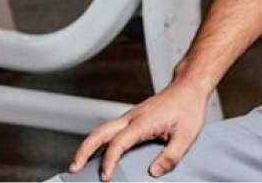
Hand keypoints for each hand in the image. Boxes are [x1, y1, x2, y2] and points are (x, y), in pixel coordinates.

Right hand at [68, 80, 209, 180]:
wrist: (188, 87)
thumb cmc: (188, 109)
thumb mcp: (186, 137)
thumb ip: (170, 157)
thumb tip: (153, 173)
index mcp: (143, 122)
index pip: (119, 142)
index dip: (109, 160)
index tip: (105, 177)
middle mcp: (132, 117)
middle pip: (100, 131)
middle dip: (84, 149)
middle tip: (73, 167)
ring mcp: (130, 116)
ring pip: (102, 129)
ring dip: (89, 144)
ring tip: (79, 163)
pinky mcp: (133, 118)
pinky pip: (111, 130)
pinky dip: (99, 141)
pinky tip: (99, 153)